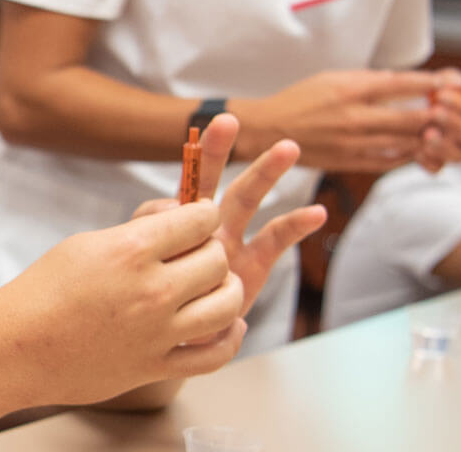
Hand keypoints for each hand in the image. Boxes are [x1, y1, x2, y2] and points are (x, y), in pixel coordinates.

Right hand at [0, 202, 249, 405]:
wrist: (14, 348)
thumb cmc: (43, 291)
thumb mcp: (87, 243)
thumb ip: (138, 232)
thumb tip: (180, 220)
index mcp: (130, 250)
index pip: (200, 219)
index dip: (203, 213)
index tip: (196, 218)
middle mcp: (151, 291)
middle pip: (217, 258)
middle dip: (211, 248)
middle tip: (195, 252)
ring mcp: (157, 332)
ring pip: (227, 303)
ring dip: (227, 288)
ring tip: (214, 285)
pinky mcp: (156, 366)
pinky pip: (215, 354)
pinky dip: (230, 337)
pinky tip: (228, 324)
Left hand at [134, 115, 329, 310]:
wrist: (177, 341)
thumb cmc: (154, 310)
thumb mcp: (143, 287)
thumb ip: (152, 262)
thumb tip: (171, 243)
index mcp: (165, 231)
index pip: (163, 207)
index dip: (162, 214)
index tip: (166, 221)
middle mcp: (198, 230)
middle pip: (207, 183)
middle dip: (216, 152)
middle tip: (225, 119)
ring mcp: (228, 243)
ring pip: (246, 201)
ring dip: (265, 174)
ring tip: (289, 146)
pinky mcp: (253, 265)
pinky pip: (275, 239)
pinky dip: (295, 225)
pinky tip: (316, 213)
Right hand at [229, 70, 441, 172]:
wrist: (268, 130)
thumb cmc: (299, 100)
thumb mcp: (332, 78)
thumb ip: (368, 80)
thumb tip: (402, 81)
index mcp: (350, 89)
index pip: (403, 84)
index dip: (431, 83)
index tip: (449, 82)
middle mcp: (354, 116)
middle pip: (412, 117)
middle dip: (437, 114)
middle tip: (451, 111)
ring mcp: (353, 142)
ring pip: (405, 143)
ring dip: (426, 137)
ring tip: (437, 131)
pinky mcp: (349, 162)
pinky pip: (389, 161)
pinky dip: (407, 155)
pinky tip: (414, 148)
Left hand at [417, 68, 460, 171]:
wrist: (415, 110)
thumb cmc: (439, 92)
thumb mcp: (445, 80)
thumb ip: (452, 79)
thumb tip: (457, 85)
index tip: (450, 97)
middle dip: (456, 123)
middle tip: (435, 111)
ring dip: (444, 145)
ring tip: (427, 133)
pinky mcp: (442, 163)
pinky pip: (438, 167)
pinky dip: (428, 160)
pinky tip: (417, 151)